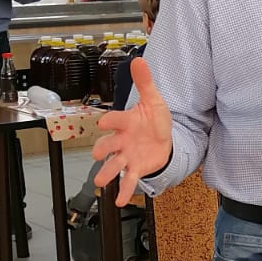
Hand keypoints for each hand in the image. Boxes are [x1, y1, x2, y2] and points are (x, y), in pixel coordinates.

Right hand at [92, 58, 173, 204]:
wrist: (164, 137)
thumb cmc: (154, 119)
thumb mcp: (153, 99)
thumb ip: (145, 82)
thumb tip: (139, 59)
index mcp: (126, 122)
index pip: (115, 121)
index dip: (110, 122)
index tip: (104, 123)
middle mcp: (122, 140)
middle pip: (108, 144)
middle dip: (102, 149)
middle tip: (97, 154)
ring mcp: (127, 155)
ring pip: (113, 164)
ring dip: (106, 172)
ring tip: (100, 182)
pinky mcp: (136, 167)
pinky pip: (128, 180)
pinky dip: (125, 190)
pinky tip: (120, 201)